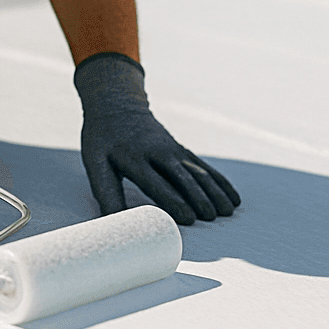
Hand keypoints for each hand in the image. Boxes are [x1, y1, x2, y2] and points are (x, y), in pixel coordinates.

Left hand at [74, 52, 240, 224]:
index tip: (188, 219)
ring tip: (227, 212)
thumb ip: (105, 192)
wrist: (117, 105)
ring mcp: (173, 150)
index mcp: (134, 158)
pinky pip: (204, 167)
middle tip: (211, 217)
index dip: (173, 201)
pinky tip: (233, 198)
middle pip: (182, 177)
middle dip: (198, 197)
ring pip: (197, 172)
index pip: (156, 182)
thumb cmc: (102, 139)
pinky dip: (219, 182)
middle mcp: (158, 153)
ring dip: (214, 191)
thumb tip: (113, 224)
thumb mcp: (96, 162)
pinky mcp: (181, 150)